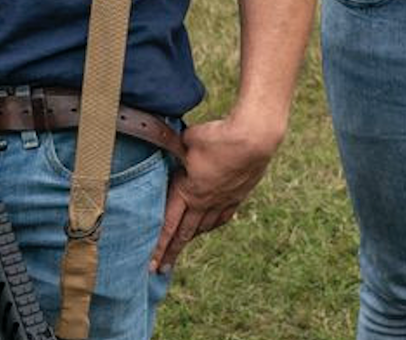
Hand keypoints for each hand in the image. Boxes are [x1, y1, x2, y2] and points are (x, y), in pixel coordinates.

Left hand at [149, 113, 283, 272]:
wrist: (254, 139)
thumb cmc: (218, 138)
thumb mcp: (187, 139)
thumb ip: (173, 144)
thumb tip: (161, 136)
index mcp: (188, 192)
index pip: (168, 224)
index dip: (158, 245)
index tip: (150, 264)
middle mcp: (205, 202)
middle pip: (184, 232)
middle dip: (171, 252)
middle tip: (161, 269)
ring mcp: (224, 200)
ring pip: (204, 226)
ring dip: (191, 238)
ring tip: (182, 247)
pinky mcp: (239, 194)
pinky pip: (223, 215)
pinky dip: (212, 224)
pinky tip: (209, 225)